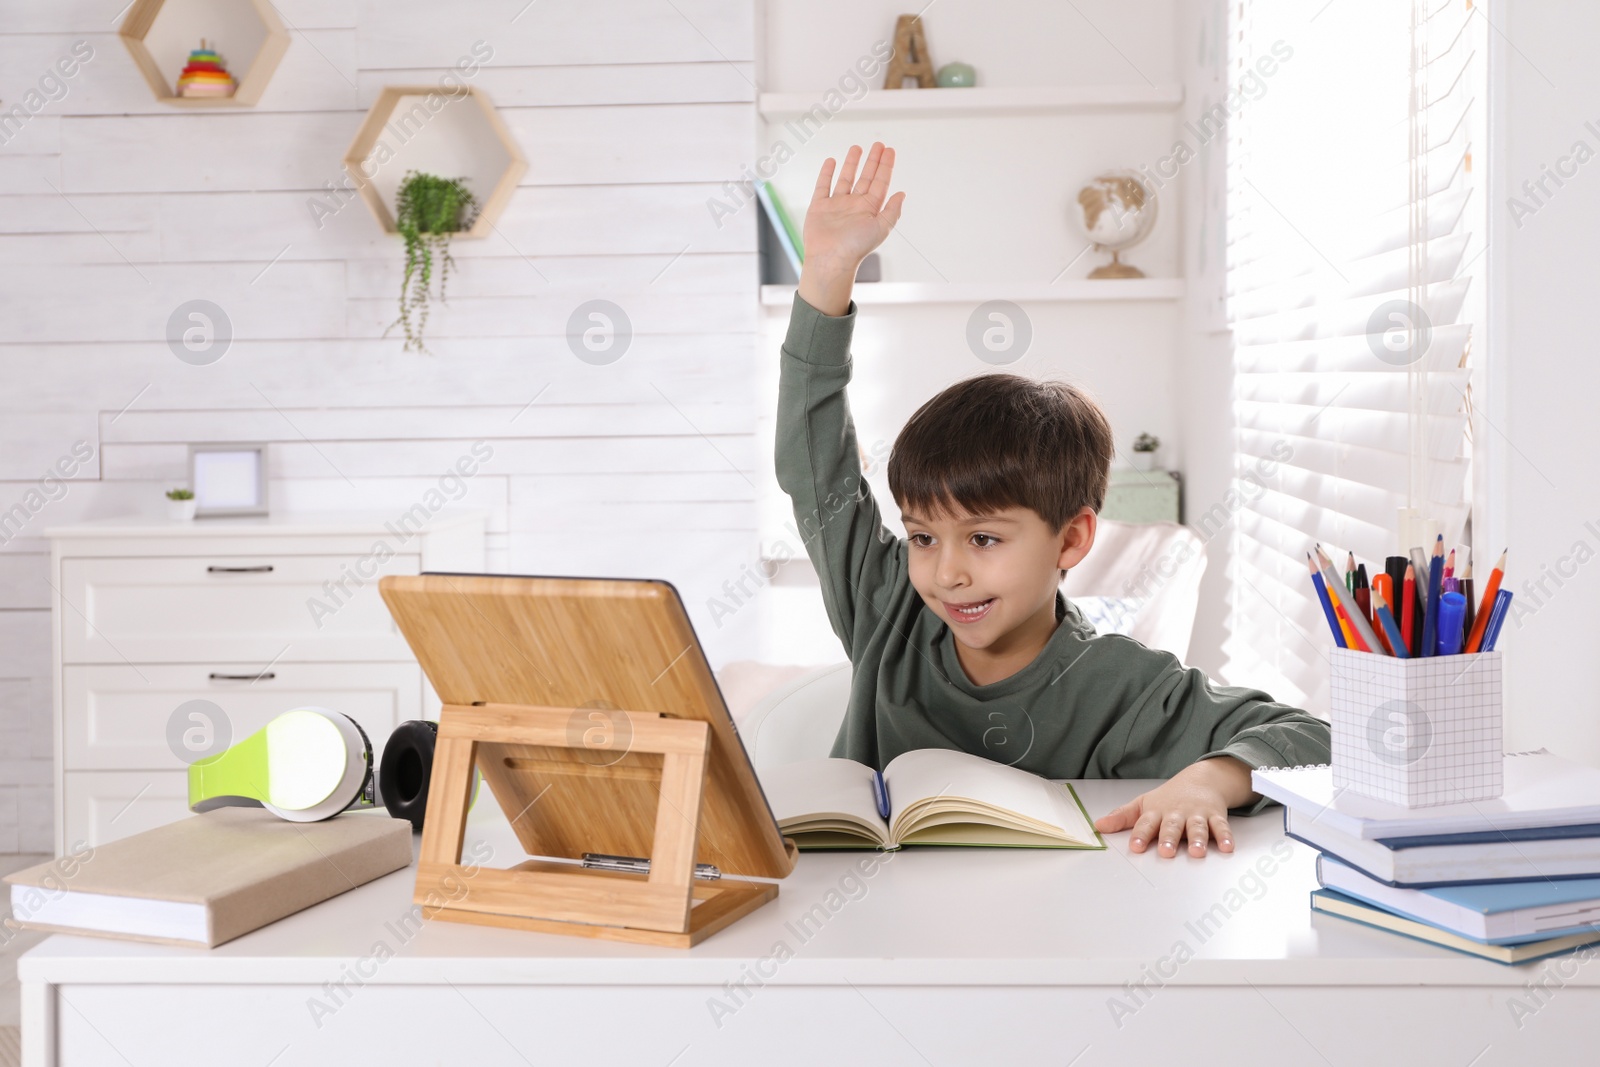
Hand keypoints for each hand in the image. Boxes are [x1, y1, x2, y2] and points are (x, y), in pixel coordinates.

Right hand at [796, 142, 905, 315]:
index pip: (880, 182)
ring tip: (857, 148)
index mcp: (870, 209)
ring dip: (851, 163)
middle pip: (866, 177)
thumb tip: (902, 194)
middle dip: (872, 161)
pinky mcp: (819, 206)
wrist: (830, 258)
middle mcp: (854, 205)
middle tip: (878, 144)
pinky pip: (823, 186)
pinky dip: (827, 173)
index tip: (890, 151)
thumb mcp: (881, 228)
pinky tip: (832, 161)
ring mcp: (837, 205)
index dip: (886, 166)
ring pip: (846, 178)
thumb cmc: (856, 247)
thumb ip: (892, 211)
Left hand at [1092, 757, 1256, 857]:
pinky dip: (1225, 837)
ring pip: (1197, 827)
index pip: (1146, 824)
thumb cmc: (1169, 798)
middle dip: (1169, 838)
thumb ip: (1122, 817)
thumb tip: (1098, 826)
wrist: (1201, 779)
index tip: (1135, 847)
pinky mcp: (1215, 816)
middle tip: (1166, 852)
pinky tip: (1227, 847)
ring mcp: (1197, 814)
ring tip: (1197, 852)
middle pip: (1172, 826)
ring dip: (1198, 840)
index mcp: (1157, 812)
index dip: (1140, 835)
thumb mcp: (1143, 804)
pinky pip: (1221, 827)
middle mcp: (1177, 813)